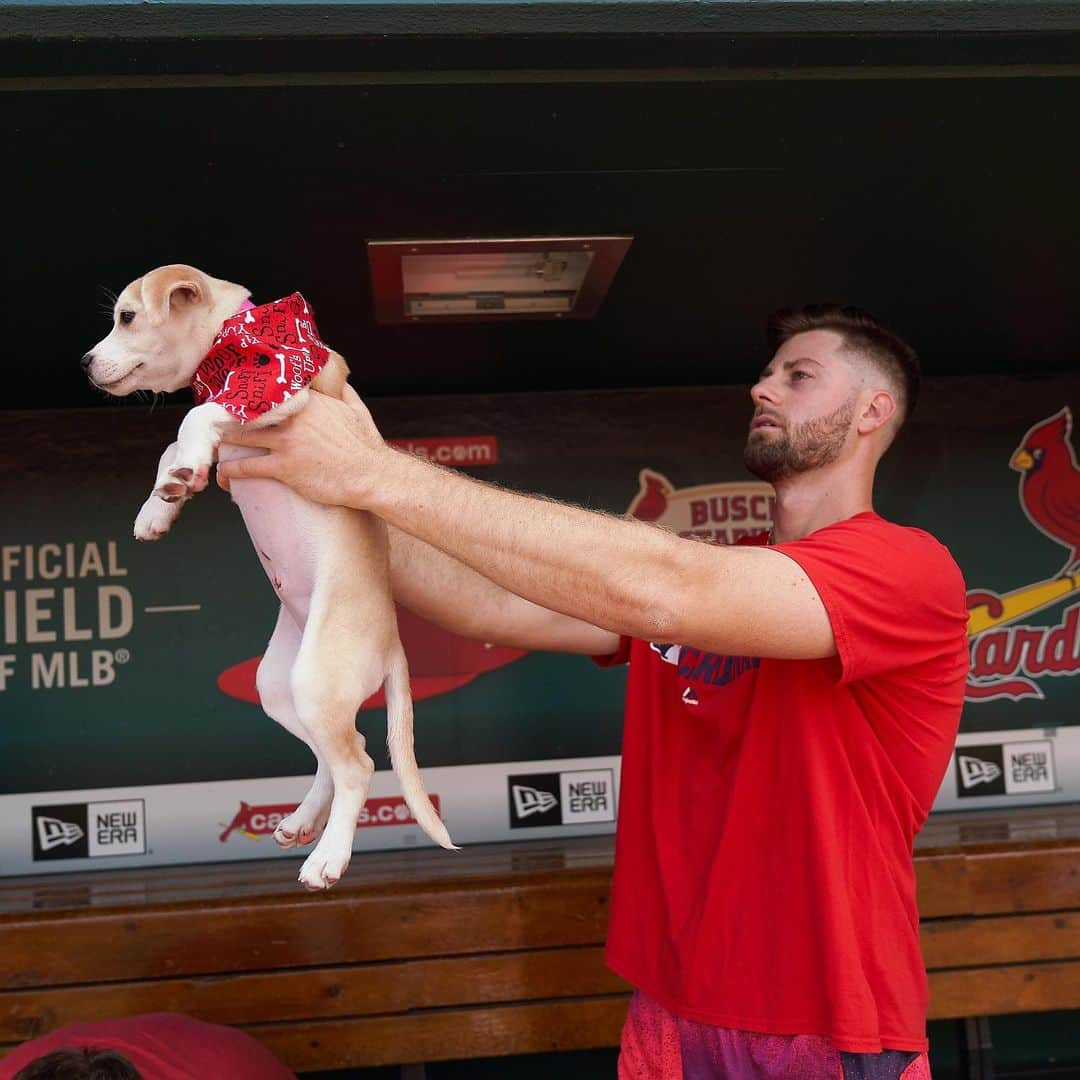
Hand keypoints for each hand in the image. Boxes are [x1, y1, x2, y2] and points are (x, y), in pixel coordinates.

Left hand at [216, 384, 388, 506]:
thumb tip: (341, 383)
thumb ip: (345, 393)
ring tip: (215, 447)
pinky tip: (223, 473)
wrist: (372, 475)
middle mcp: (293, 417)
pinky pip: (247, 466)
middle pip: (249, 411)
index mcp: (309, 401)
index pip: (271, 391)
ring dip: (225, 443)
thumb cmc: (367, 447)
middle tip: (218, 424)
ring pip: (242, 437)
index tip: (239, 401)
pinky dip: (231, 470)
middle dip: (230, 418)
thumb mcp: (358, 411)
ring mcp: (287, 441)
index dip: (252, 397)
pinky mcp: (284, 467)